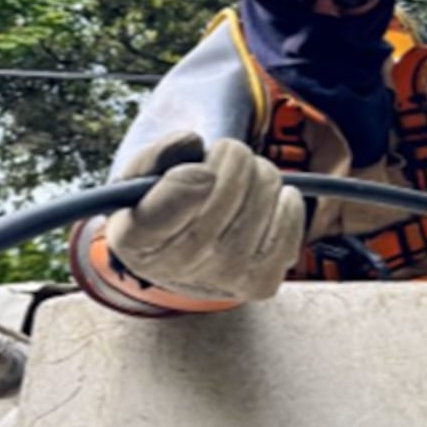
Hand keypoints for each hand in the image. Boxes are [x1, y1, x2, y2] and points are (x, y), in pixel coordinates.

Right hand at [107, 132, 305, 302]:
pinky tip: (262, 204)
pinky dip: (284, 199)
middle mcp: (178, 267)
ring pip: (264, 190)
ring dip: (257, 172)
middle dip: (230, 155)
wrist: (182, 255)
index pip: (172, 200)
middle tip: (221, 159)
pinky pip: (291, 216)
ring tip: (240, 183)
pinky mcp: (262, 283)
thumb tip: (192, 143)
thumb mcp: (140, 175)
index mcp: (135, 238)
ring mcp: (223, 278)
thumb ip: (155, 154)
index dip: (190, 176)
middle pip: (229, 184)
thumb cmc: (161, 205)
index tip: (199, 169)